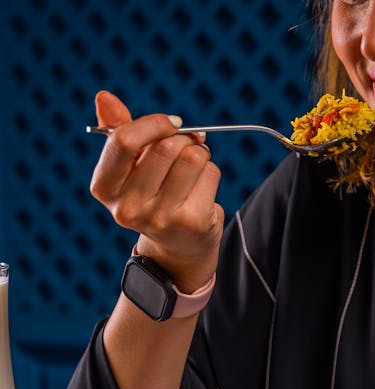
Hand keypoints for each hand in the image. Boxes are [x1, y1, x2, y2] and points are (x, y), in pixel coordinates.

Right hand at [89, 91, 223, 291]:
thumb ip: (118, 131)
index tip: (172, 123)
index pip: (124, 141)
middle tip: (187, 146)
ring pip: (191, 157)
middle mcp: (128, 208)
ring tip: (193, 167)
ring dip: (199, 153)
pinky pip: (209, 173)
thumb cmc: (152, 193)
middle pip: (165, 147)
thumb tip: (104, 97)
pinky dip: (211, 172)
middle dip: (182, 139)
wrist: (178, 244)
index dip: (154, 123)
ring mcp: (160, 219)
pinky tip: (201, 188)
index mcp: (105, 188)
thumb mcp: (130, 165)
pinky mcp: (190, 223)